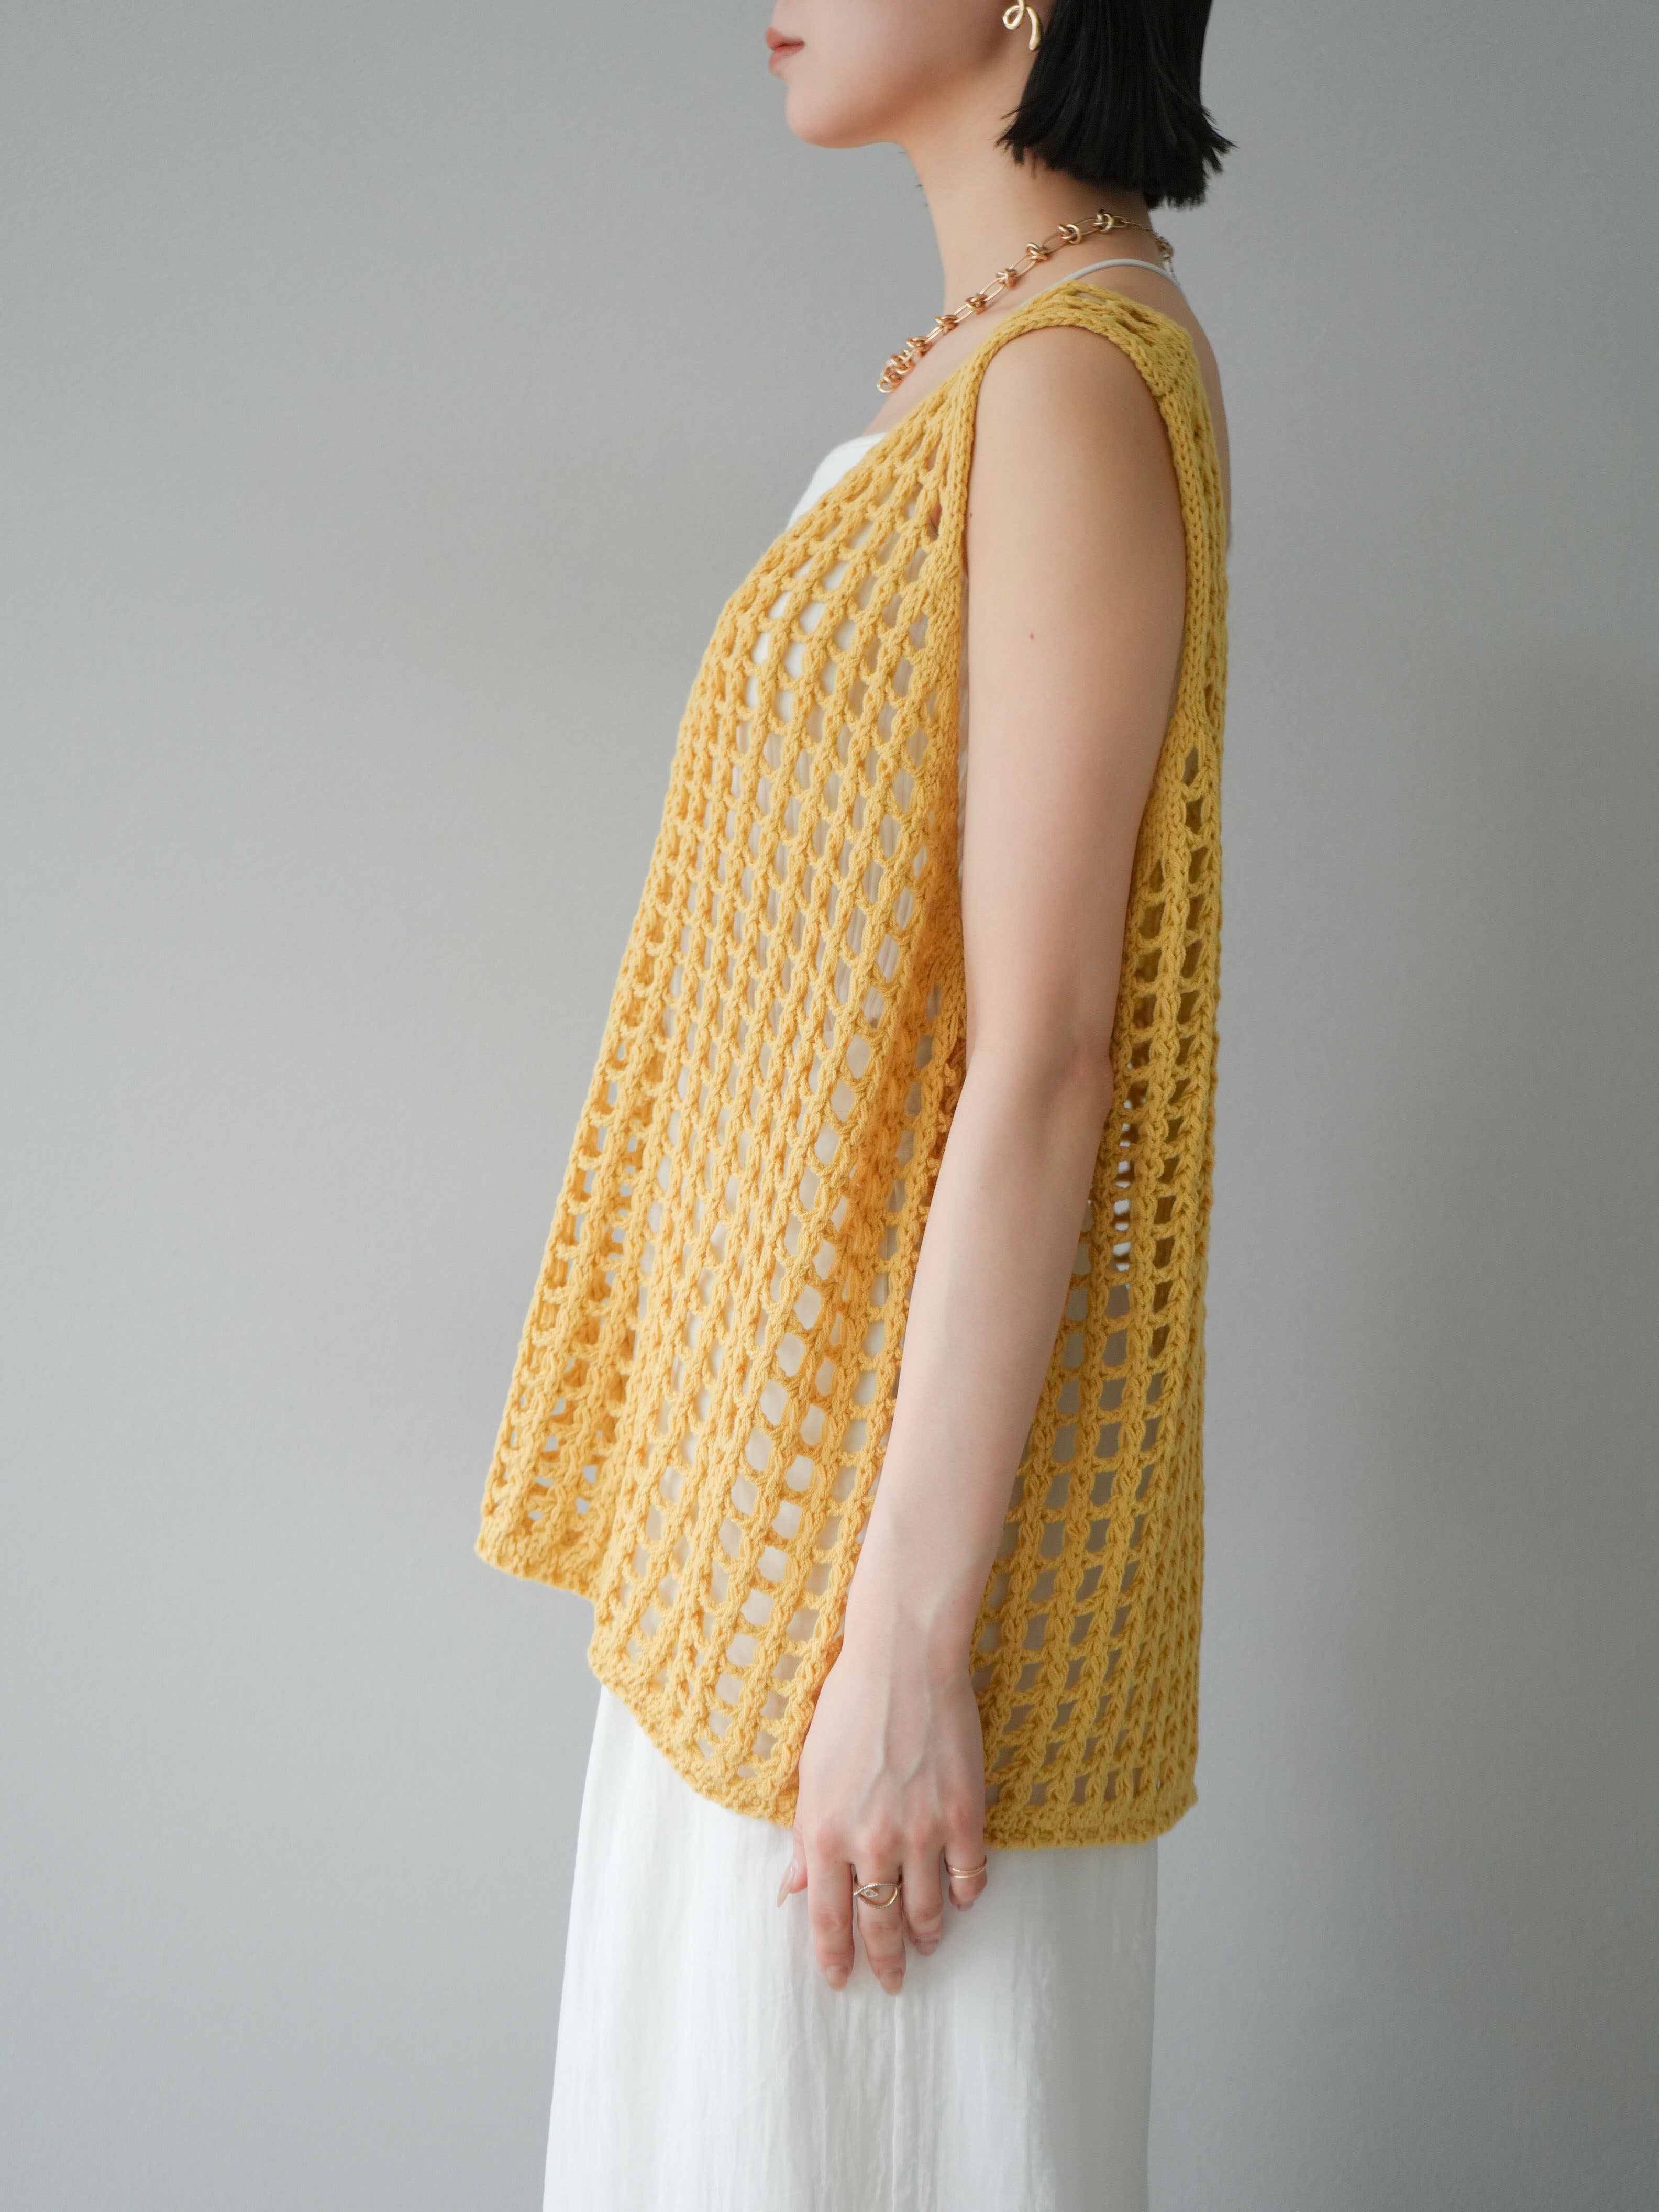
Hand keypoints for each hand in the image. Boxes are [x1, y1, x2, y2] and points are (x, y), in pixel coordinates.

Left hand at [774, 1569, 990, 1993]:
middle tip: (891, 1982)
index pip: (827, 1918)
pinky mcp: (963, 1815)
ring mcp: (921, 1833)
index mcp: (825, 1832)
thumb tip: (792, 1888)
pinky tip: (960, 1899)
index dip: (834, 1958)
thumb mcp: (810, 1772)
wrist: (903, 1661)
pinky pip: (969, 1877)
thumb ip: (807, 1837)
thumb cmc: (847, 1707)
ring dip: (927, 1935)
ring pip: (927, 1910)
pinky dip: (965, 1895)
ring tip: (926, 1944)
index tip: (840, 1980)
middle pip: (879, 1925)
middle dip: (885, 1962)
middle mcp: (871, 1842)